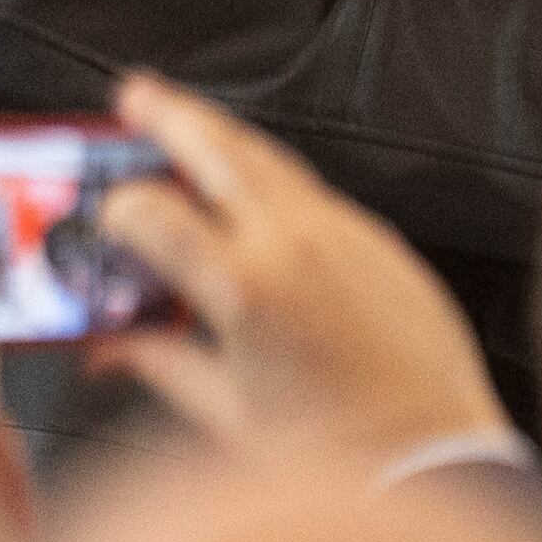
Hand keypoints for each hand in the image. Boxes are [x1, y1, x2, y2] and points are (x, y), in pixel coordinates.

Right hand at [92, 74, 507, 467]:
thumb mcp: (227, 413)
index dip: (120, 209)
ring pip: (277, 164)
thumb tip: (110, 348)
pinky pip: (320, 197)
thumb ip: (162, 363)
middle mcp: (299, 244)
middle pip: (223, 153)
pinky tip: (257, 195)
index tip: (105, 214)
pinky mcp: (385, 242)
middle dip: (173, 116)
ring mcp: (349, 235)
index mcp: (247, 287)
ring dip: (228, 140)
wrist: (436, 450)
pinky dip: (278, 183)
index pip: (158, 216)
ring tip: (189, 125)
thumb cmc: (331, 450)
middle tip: (135, 91)